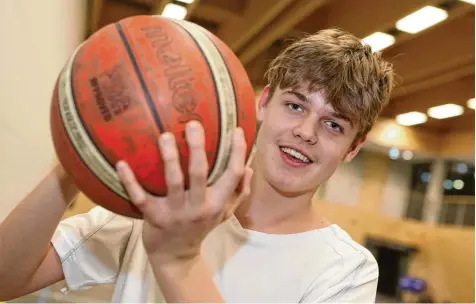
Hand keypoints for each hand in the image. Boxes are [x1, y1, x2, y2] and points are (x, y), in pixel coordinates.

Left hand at [115, 121, 252, 262]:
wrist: (177, 256)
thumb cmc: (202, 227)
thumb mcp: (224, 214)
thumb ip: (238, 193)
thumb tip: (248, 168)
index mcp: (217, 203)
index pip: (233, 175)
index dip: (238, 152)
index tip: (237, 129)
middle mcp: (198, 207)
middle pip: (199, 173)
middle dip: (197, 148)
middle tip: (193, 124)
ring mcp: (174, 212)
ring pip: (173, 182)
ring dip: (169, 158)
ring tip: (165, 136)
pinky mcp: (153, 216)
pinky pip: (140, 197)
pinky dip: (130, 181)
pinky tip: (122, 163)